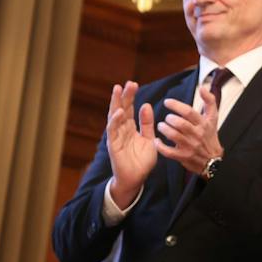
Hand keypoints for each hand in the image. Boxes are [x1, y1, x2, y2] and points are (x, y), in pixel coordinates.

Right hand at [106, 81, 157, 205]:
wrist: (137, 179)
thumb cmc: (142, 160)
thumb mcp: (149, 139)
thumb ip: (147, 124)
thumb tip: (147, 105)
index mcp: (130, 128)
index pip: (129, 109)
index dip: (131, 97)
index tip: (134, 84)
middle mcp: (122, 130)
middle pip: (121, 109)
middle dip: (124, 96)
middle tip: (128, 83)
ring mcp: (116, 137)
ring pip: (114, 117)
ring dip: (116, 103)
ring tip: (118, 90)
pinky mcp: (113, 145)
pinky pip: (112, 131)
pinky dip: (115, 121)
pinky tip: (118, 112)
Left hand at [157, 82, 224, 175]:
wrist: (212, 160)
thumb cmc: (209, 136)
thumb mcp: (213, 118)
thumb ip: (209, 101)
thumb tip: (203, 87)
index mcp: (204, 123)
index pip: (189, 112)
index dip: (176, 105)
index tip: (167, 102)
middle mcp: (197, 134)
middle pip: (180, 123)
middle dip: (169, 119)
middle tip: (166, 118)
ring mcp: (190, 146)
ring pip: (174, 136)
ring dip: (164, 129)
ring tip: (161, 126)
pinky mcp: (183, 157)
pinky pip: (169, 152)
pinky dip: (160, 146)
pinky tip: (156, 141)